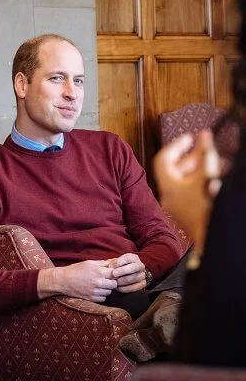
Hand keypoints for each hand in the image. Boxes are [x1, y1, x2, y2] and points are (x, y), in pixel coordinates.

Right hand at [40, 260, 116, 301]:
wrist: (63, 280)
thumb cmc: (76, 270)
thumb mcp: (89, 263)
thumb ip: (103, 263)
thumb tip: (114, 262)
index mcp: (99, 272)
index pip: (115, 274)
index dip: (114, 274)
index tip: (110, 274)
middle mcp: (98, 282)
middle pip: (114, 284)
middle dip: (111, 282)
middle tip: (105, 280)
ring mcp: (95, 292)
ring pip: (109, 292)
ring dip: (106, 289)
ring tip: (99, 285)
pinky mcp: (91, 298)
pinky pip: (103, 298)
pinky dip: (101, 295)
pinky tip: (95, 290)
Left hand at [108, 253, 145, 292]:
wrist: (127, 275)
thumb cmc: (119, 267)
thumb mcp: (115, 262)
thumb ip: (112, 263)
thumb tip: (109, 267)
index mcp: (134, 258)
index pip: (127, 258)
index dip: (118, 263)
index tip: (110, 267)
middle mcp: (140, 265)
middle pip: (132, 268)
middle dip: (121, 271)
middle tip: (113, 275)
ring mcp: (142, 275)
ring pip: (132, 279)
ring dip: (121, 281)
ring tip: (114, 282)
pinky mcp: (143, 284)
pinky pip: (133, 288)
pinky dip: (124, 288)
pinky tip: (118, 287)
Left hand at [153, 130, 219, 248]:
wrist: (214, 243)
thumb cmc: (207, 210)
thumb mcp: (208, 178)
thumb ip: (206, 156)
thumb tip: (204, 137)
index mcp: (168, 187)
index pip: (163, 159)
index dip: (176, 145)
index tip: (190, 137)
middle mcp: (169, 197)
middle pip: (175, 170)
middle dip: (193, 155)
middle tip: (207, 143)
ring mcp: (178, 208)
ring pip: (186, 181)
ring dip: (200, 167)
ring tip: (217, 158)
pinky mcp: (189, 215)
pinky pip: (192, 193)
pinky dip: (202, 182)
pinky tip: (217, 176)